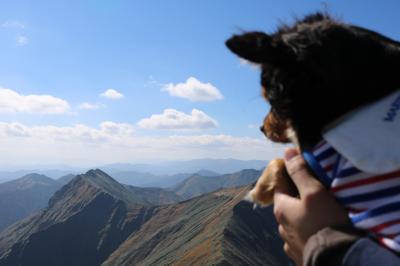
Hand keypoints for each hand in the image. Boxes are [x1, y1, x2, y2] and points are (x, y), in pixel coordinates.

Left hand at [273, 148, 349, 265]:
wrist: (337, 259)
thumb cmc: (325, 223)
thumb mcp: (313, 192)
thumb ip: (300, 172)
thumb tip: (287, 152)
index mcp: (281, 208)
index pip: (279, 183)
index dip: (287, 171)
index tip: (296, 163)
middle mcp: (281, 225)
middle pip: (286, 202)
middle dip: (296, 194)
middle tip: (312, 187)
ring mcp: (289, 241)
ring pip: (294, 221)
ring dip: (302, 214)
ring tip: (318, 210)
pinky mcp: (300, 253)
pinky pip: (301, 236)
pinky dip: (307, 229)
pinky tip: (317, 229)